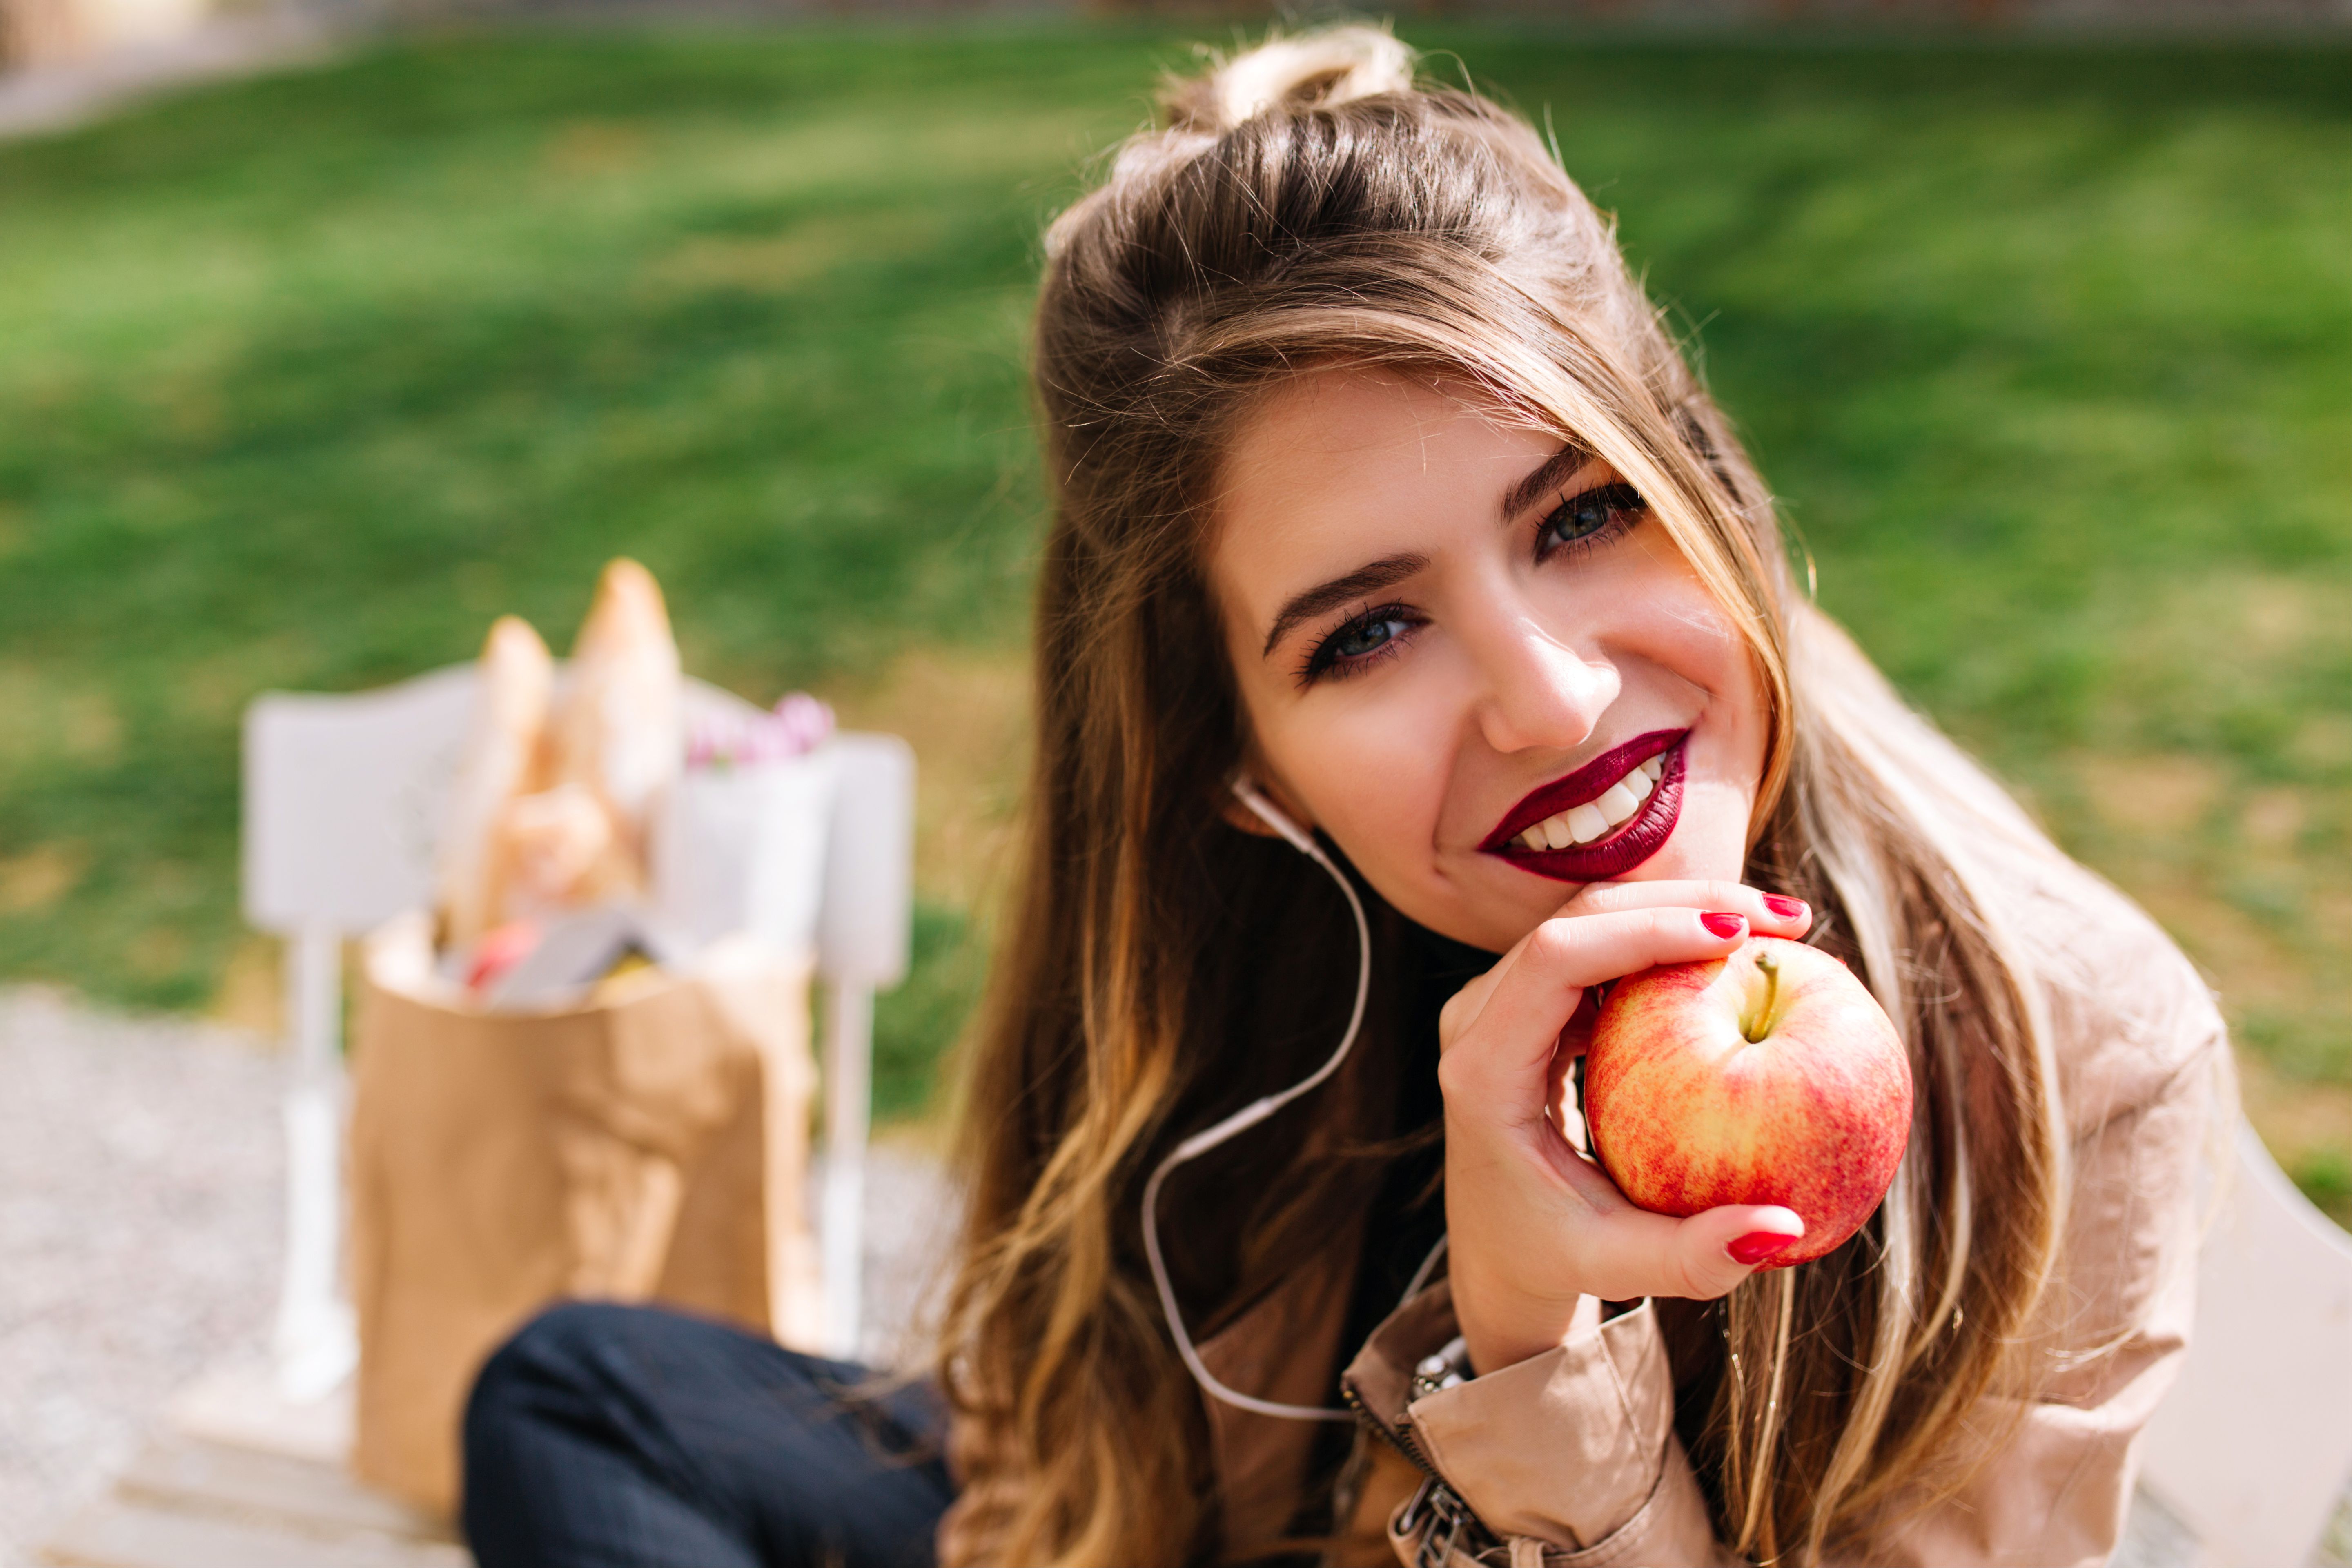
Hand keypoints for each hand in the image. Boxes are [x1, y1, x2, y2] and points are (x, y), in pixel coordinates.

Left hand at [1438, 881, 1814, 1371]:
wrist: (1494, 1246)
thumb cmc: (1548, 1257)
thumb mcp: (1614, 1265)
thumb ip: (1691, 1258)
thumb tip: (1784, 1227)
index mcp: (1482, 1072)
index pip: (1556, 959)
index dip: (1644, 931)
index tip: (1737, 935)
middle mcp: (1477, 1020)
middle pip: (1579, 918)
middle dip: (1685, 902)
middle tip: (1790, 921)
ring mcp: (1498, 1003)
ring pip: (1591, 918)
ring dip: (1684, 909)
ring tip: (1780, 926)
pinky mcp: (1528, 1001)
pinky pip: (1600, 945)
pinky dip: (1670, 938)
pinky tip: (1743, 952)